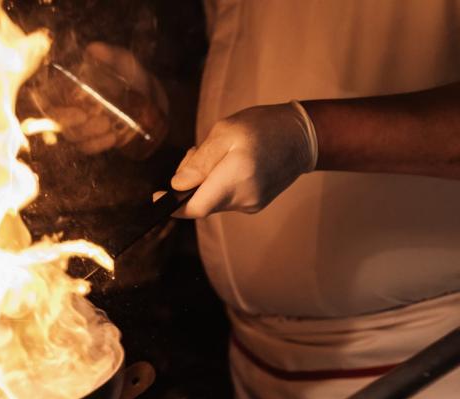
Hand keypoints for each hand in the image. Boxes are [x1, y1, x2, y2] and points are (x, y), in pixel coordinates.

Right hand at [36, 42, 168, 158]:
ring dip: (88, 134)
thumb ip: (110, 56)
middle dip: (68, 121)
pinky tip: (112, 137)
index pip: (47, 97)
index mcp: (70, 86)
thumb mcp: (123, 62)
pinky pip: (86, 147)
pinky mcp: (90, 140)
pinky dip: (98, 145)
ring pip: (72, 135)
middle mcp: (70, 106)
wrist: (150, 99)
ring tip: (108, 126)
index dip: (51, 104)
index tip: (71, 104)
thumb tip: (94, 49)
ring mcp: (79, 126)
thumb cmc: (130, 76)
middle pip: (56, 119)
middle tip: (88, 117)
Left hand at [170, 102, 317, 217]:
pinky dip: (218, 184)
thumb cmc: (262, 127)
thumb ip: (200, 161)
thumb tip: (178, 185)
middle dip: (190, 182)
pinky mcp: (254, 205)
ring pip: (212, 200)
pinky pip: (225, 198)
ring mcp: (251, 204)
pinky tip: (231, 164)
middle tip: (196, 152)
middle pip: (201, 202)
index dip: (173, 206)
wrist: (303, 137)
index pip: (196, 207)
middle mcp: (243, 198)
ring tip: (220, 154)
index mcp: (235, 178)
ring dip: (205, 181)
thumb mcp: (226, 132)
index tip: (157, 197)